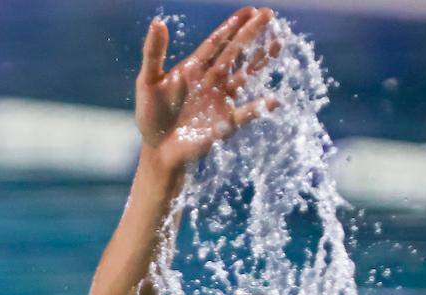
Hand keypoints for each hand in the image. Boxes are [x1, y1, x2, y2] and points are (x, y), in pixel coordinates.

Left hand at [135, 6, 280, 170]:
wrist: (159, 149)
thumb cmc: (151, 115)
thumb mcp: (148, 82)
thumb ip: (153, 53)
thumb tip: (158, 22)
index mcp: (195, 68)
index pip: (217, 42)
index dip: (232, 25)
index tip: (250, 10)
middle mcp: (212, 80)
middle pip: (235, 52)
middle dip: (251, 33)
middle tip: (268, 14)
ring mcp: (221, 99)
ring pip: (245, 75)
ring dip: (261, 60)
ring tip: (278, 42)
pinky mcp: (225, 122)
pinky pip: (245, 113)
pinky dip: (259, 108)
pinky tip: (274, 101)